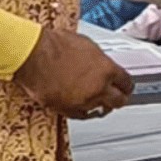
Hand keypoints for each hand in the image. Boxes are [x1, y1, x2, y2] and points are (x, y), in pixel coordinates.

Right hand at [13, 29, 133, 118]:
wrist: (34, 54)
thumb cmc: (56, 45)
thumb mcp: (88, 46)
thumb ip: (100, 60)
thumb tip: (102, 65)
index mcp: (107, 69)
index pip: (127, 83)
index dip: (126, 85)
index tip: (125, 86)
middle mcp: (98, 88)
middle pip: (119, 101)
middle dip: (119, 98)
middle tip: (118, 96)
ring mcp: (83, 101)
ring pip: (100, 109)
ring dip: (100, 105)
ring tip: (99, 101)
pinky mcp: (66, 109)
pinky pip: (82, 115)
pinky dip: (84, 111)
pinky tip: (84, 107)